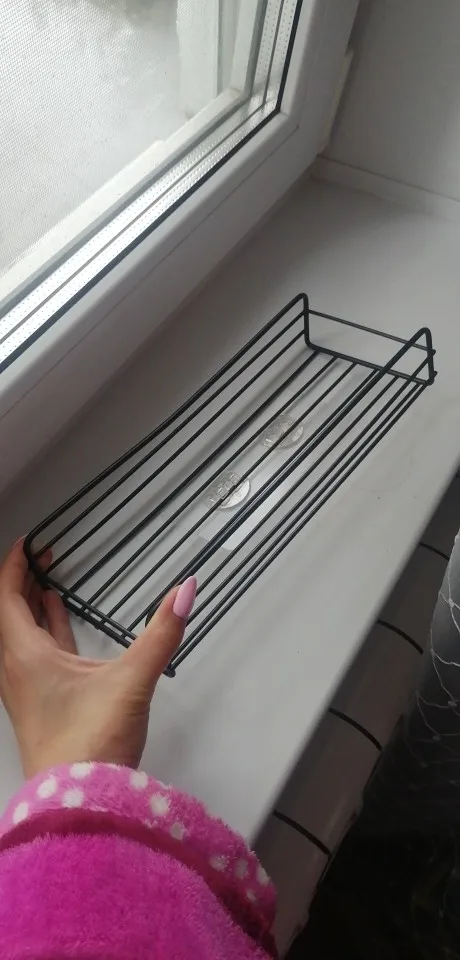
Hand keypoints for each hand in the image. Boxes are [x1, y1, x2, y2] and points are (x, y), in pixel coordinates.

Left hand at [0, 540, 195, 778]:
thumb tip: (185, 592)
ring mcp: (27, 691)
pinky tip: (62, 635)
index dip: (15, 566)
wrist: (80, 801)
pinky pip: (36, 659)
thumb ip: (162, 633)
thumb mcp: (132, 680)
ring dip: (32, 610)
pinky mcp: (41, 708)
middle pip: (10, 616)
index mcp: (26, 656)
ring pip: (21, 638)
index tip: (27, 545)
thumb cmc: (91, 744)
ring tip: (46, 588)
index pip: (8, 597)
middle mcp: (18, 671)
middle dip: (23, 584)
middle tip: (40, 560)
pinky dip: (45, 636)